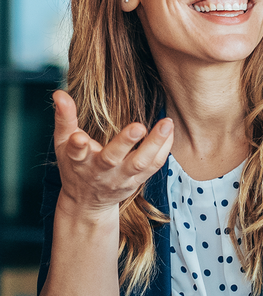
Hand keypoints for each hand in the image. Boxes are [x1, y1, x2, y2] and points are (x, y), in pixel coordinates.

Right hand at [52, 89, 172, 219]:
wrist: (87, 201)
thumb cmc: (75, 165)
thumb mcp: (62, 144)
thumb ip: (64, 119)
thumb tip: (59, 93)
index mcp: (79, 161)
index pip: (76, 153)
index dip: (77, 146)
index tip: (79, 137)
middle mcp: (100, 171)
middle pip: (112, 158)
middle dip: (124, 143)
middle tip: (138, 126)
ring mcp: (121, 178)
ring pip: (140, 163)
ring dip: (154, 144)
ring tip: (166, 123)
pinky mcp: (137, 181)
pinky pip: (154, 166)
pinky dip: (164, 149)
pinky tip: (170, 131)